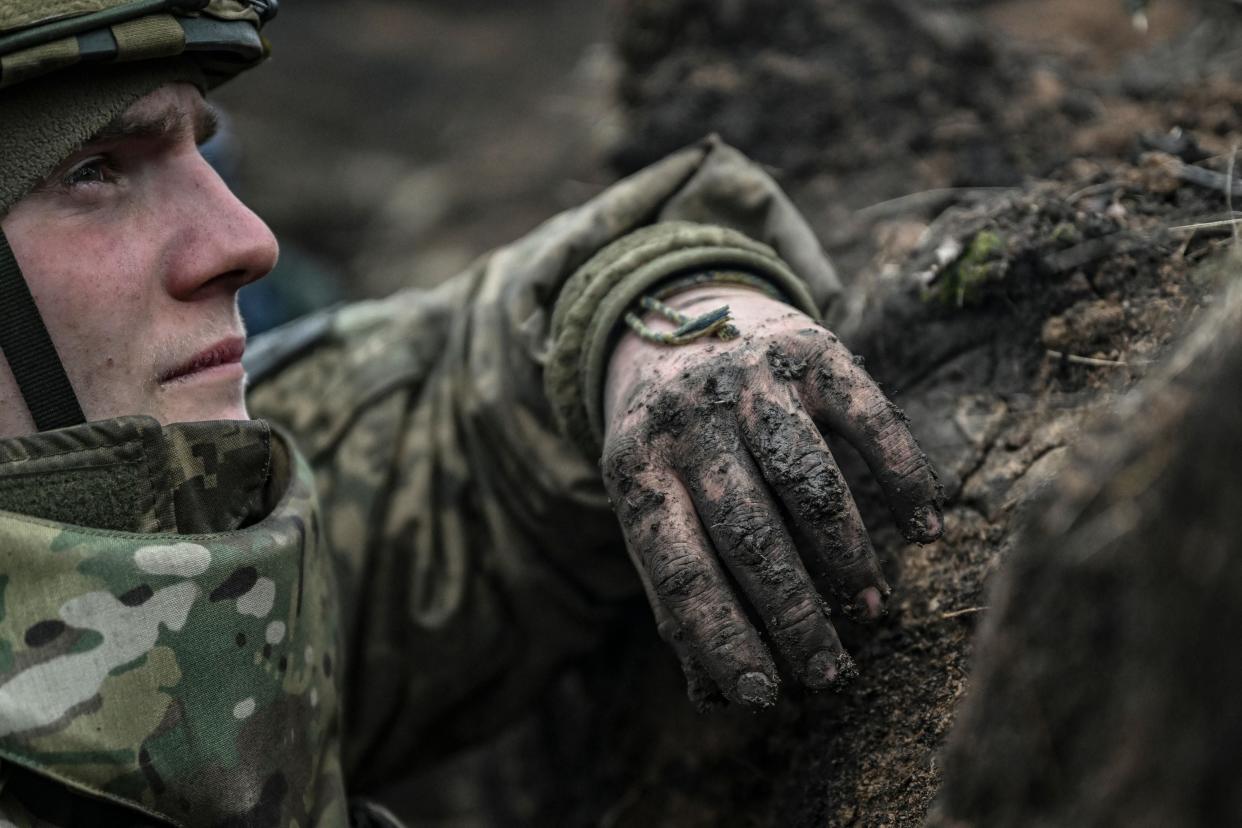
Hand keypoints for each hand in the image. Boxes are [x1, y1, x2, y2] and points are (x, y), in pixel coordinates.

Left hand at [602, 285, 942, 707]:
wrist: (675, 318)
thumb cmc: (669, 444)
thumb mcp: (648, 502)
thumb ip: (673, 587)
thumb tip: (715, 694)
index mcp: (635, 467)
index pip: (680, 569)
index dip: (723, 638)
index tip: (764, 695)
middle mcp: (689, 420)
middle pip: (750, 535)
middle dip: (796, 616)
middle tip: (831, 673)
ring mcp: (751, 379)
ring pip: (810, 485)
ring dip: (848, 559)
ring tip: (869, 612)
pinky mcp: (811, 349)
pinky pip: (870, 421)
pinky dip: (905, 480)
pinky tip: (928, 531)